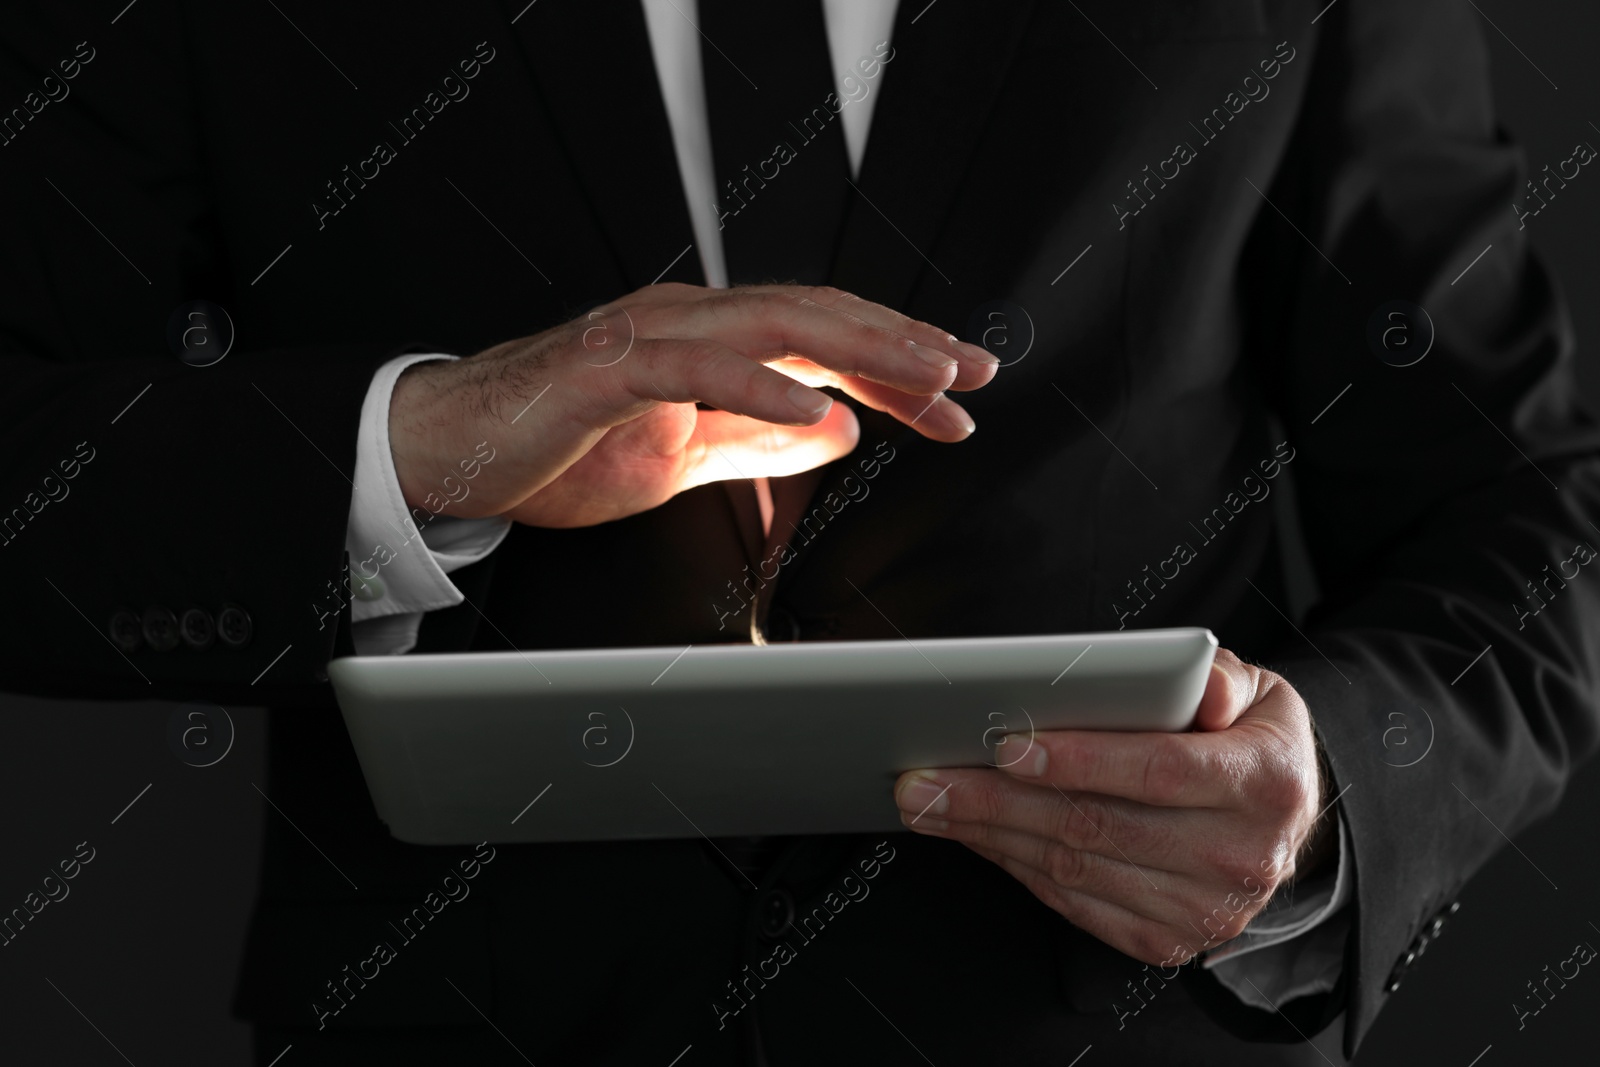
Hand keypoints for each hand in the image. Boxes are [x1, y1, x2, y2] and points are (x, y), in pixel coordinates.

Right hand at [388, 283, 997, 527]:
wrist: (455, 451)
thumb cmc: (560, 445)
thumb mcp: (682, 455)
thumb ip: (756, 441)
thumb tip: (836, 434)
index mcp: (712, 337)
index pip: (826, 340)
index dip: (897, 366)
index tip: (959, 402)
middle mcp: (690, 319)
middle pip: (820, 317)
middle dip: (905, 346)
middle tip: (975, 377)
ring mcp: (650, 334)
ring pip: (775, 324)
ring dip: (859, 351)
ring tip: (925, 381)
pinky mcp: (609, 368)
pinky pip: (698, 368)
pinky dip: (762, 387)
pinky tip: (817, 409)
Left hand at [893, 648, 1332, 964]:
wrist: (1282, 825)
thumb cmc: (1249, 741)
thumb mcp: (1257, 691)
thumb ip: (1222, 677)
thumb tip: (1198, 683)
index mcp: (1265, 783)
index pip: (1159, 771)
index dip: (1080, 760)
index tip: (1008, 746)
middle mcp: (1240, 856)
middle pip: (1097, 826)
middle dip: (998, 800)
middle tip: (928, 778)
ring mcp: (1203, 910)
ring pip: (1074, 868)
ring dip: (989, 835)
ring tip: (930, 803)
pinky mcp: (1167, 940)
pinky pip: (1074, 902)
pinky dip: (1015, 866)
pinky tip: (975, 835)